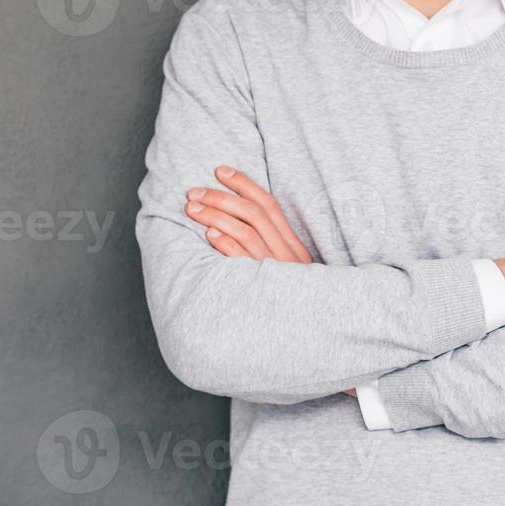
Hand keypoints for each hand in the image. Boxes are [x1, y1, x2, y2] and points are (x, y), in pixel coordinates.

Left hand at [183, 167, 355, 396]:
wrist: (312, 335)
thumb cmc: (293, 301)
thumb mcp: (288, 269)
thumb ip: (271, 244)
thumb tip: (240, 220)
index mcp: (293, 244)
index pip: (268, 204)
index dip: (244, 183)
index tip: (220, 170)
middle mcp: (286, 254)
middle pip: (253, 214)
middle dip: (221, 197)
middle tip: (194, 192)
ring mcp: (275, 271)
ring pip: (245, 232)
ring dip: (215, 216)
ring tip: (192, 208)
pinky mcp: (263, 289)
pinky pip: (243, 263)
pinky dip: (226, 246)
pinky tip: (209, 235)